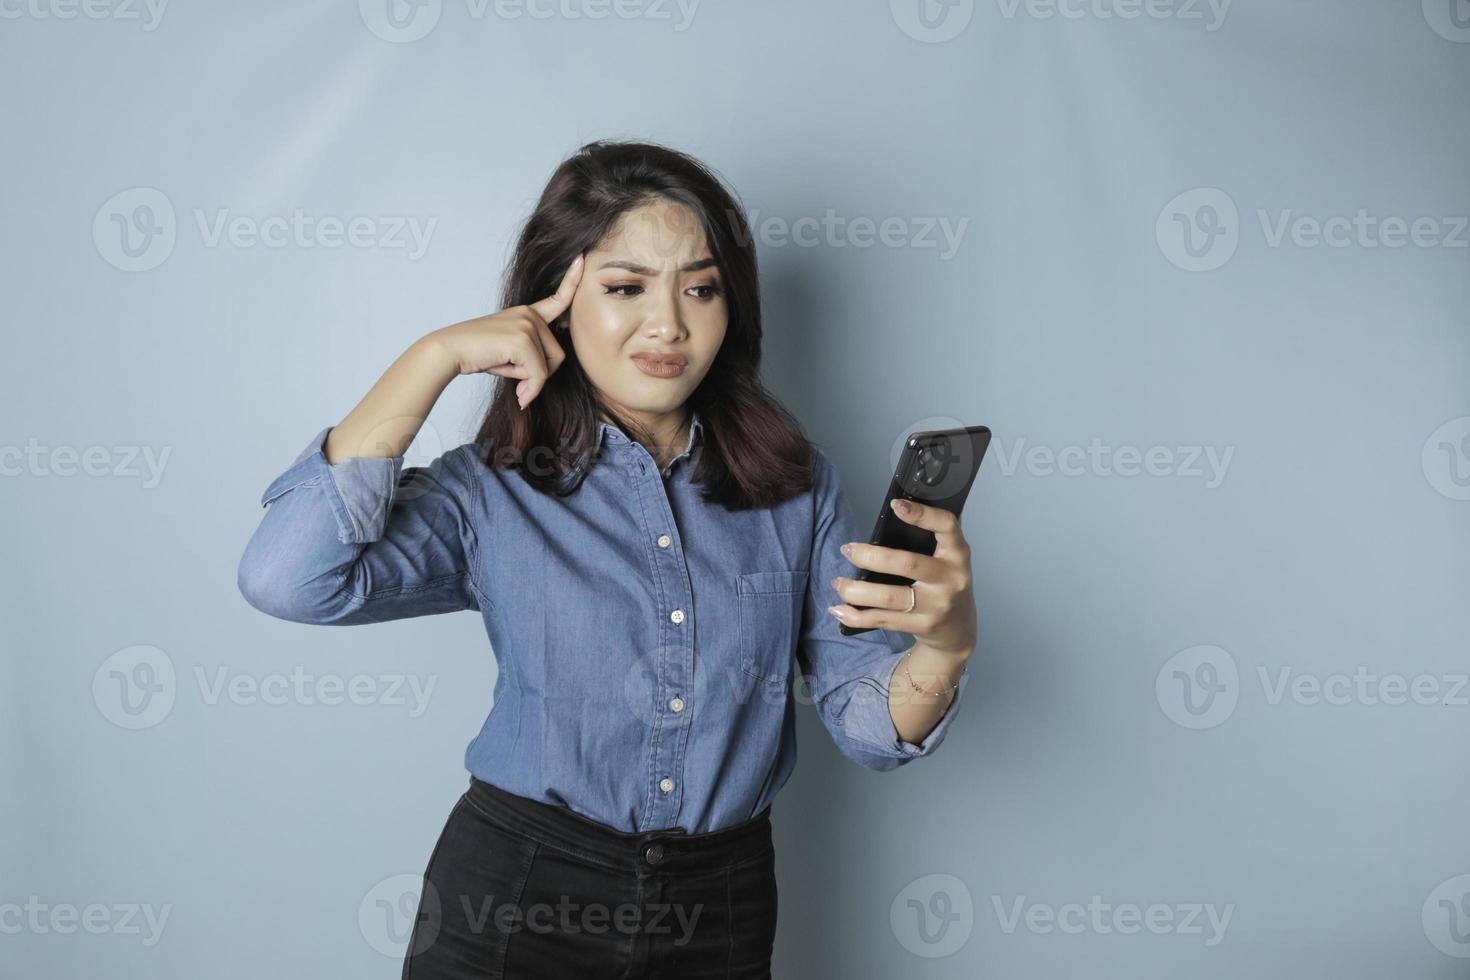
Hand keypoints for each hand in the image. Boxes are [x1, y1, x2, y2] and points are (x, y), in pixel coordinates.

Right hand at [426, 254, 583, 408]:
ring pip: (549, 366)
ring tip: (505, 371)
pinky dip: (530, 390)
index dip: (572, 280)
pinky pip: (539, 374)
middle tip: (512, 373)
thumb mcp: (509, 349)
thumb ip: (531, 353)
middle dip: (539, 372)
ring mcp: (526, 325)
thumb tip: (545, 376)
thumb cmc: (476, 353)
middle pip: (558, 355)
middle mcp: (529, 315)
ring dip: (530, 380)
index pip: (557, 297)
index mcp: (526, 313)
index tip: (580, 259)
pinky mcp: (522, 340)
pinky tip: (518, 395)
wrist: (449, 350)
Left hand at [829, 498, 976, 657]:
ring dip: (857, 591)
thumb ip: (927, 540)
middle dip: (871, 557)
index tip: (895, 505)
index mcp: (957, 553)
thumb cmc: (944, 583)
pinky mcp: (922, 626)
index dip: (923, 514)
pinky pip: (883, 620)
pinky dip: (856, 616)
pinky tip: (838, 610)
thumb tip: (886, 521)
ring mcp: (937, 605)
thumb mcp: (947, 559)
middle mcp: (951, 579)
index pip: (947, 526)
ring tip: (838, 582)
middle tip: (847, 550)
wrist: (959, 628)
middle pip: (908, 564)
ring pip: (890, 597)